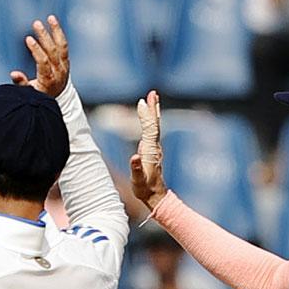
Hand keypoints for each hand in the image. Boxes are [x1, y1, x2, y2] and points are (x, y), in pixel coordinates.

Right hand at [10, 15, 68, 95]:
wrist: (58, 98)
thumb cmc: (40, 95)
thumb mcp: (30, 93)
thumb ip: (22, 83)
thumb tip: (13, 73)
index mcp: (49, 80)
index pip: (43, 62)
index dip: (36, 50)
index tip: (28, 38)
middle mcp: (59, 72)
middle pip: (52, 51)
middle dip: (44, 36)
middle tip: (36, 23)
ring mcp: (64, 65)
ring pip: (61, 46)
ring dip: (56, 31)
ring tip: (50, 17)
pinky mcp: (66, 60)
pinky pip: (63, 45)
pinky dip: (58, 33)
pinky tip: (52, 22)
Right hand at [128, 90, 167, 209]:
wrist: (155, 196)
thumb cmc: (145, 189)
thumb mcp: (138, 181)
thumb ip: (136, 169)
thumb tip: (134, 157)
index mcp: (150, 151)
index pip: (149, 128)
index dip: (146, 115)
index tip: (142, 102)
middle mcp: (154, 147)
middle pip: (154, 124)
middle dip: (153, 108)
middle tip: (153, 92)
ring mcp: (154, 148)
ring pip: (154, 126)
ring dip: (153, 112)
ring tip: (152, 99)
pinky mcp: (152, 151)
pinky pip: (152, 131)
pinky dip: (151, 121)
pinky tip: (149, 118)